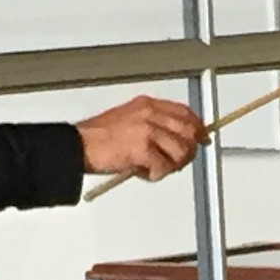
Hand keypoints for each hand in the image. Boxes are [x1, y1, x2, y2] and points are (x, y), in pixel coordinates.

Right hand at [76, 95, 205, 180]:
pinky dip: (156, 175)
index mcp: (147, 104)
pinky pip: (163, 167)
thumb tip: (176, 137)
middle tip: (177, 162)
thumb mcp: (130, 119)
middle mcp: (149, 114)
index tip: (202, 137)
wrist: (78, 146)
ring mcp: (146, 131)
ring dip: (171, 165)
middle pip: (188, 131)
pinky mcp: (142, 149)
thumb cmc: (100, 137)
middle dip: (187, 150)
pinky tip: (144, 172)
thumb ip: (154, 124)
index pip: (184, 112)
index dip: (197, 126)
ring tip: (155, 168)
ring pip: (180, 151)